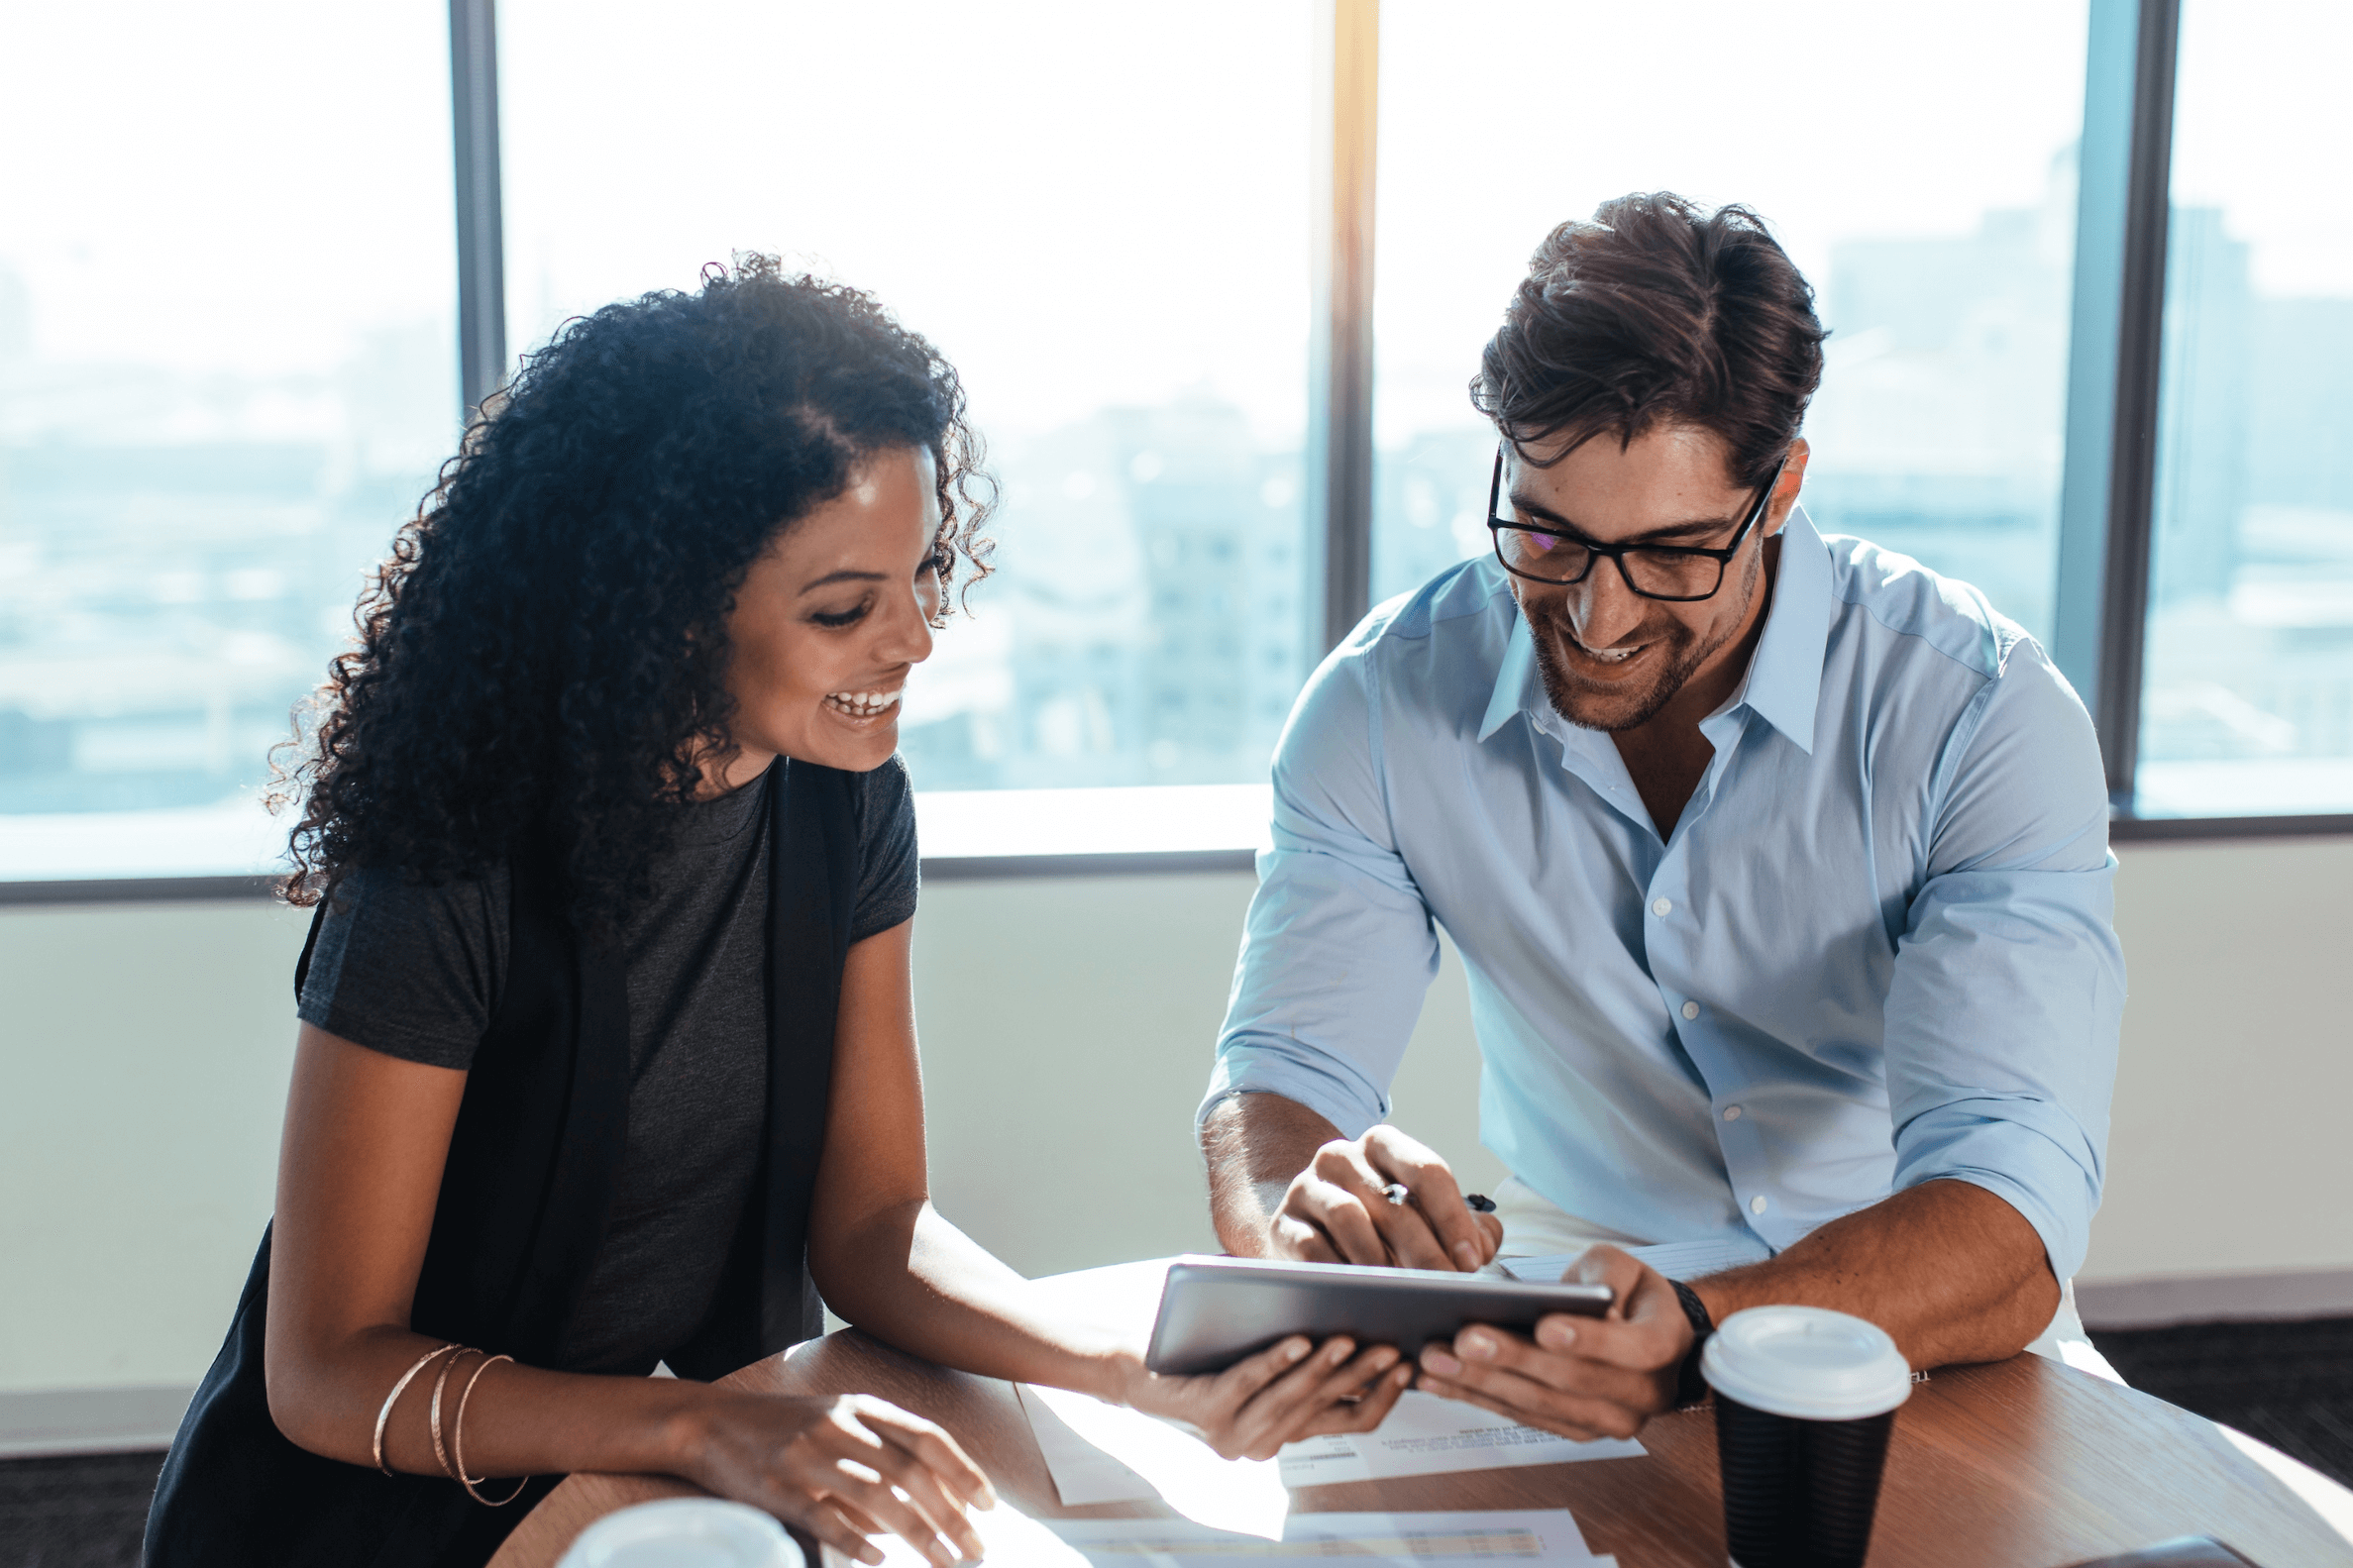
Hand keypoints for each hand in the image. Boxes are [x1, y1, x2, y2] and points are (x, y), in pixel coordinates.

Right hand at [679, 1391, 995, 1565]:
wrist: (710, 1423)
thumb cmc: (784, 1426)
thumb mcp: (838, 1419)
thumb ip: (882, 1450)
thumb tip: (930, 1501)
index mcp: (861, 1407)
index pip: (928, 1438)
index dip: (964, 1471)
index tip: (988, 1505)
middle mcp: (840, 1426)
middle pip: (911, 1473)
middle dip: (952, 1514)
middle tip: (976, 1548)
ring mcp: (810, 1456)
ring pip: (879, 1499)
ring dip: (920, 1535)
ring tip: (946, 1562)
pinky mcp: (779, 1489)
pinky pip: (827, 1520)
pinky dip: (857, 1542)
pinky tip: (879, 1561)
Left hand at [1123, 1333, 1415, 1460]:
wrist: (1133, 1370)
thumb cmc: (1203, 1356)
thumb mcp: (1265, 1359)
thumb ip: (1306, 1356)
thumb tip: (1361, 1323)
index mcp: (1285, 1432)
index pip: (1350, 1420)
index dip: (1382, 1397)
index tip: (1410, 1365)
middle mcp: (1263, 1443)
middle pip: (1326, 1407)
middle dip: (1362, 1374)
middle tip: (1391, 1347)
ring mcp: (1234, 1433)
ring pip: (1292, 1398)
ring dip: (1325, 1368)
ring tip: (1349, 1338)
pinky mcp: (1205, 1410)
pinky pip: (1248, 1383)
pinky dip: (1275, 1361)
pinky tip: (1297, 1339)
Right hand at [1268, 1126, 1503, 1270]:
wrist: (1308, 1227)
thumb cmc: (1377, 1223)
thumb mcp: (1421, 1214)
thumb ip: (1462, 1227)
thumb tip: (1484, 1247)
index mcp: (1383, 1145)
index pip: (1426, 1170)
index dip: (1453, 1218)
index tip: (1470, 1260)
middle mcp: (1342, 1156)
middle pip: (1392, 1202)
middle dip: (1426, 1251)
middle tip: (1446, 1287)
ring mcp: (1308, 1187)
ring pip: (1349, 1218)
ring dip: (1382, 1259)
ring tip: (1405, 1292)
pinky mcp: (1284, 1223)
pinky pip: (1311, 1246)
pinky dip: (1340, 1270)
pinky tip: (1361, 1292)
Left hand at [1412, 1244, 1687, 1440]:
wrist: (1642, 1333)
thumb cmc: (1629, 1292)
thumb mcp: (1626, 1265)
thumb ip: (1609, 1275)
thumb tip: (1588, 1301)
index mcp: (1665, 1345)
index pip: (1635, 1348)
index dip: (1590, 1339)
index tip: (1544, 1325)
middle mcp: (1644, 1393)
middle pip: (1574, 1382)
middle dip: (1514, 1359)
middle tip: (1462, 1338)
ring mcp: (1607, 1419)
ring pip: (1540, 1405)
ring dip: (1482, 1384)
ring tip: (1434, 1359)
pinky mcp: (1572, 1429)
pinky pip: (1521, 1416)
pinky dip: (1476, 1397)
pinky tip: (1437, 1381)